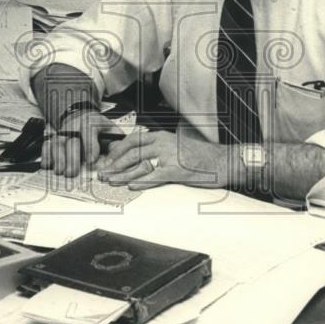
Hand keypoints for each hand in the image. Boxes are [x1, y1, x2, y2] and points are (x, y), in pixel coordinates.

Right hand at [41, 111, 117, 176]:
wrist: (80, 114)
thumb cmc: (96, 126)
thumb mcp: (109, 129)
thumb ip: (115, 141)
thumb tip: (118, 154)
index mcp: (90, 122)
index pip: (89, 132)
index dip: (90, 146)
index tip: (91, 160)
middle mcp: (74, 125)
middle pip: (71, 140)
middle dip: (71, 158)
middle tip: (72, 173)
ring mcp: (62, 131)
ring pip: (57, 143)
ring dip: (57, 158)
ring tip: (60, 171)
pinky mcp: (52, 136)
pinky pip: (46, 144)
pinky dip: (46, 154)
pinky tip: (47, 165)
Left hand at [97, 129, 227, 189]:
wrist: (221, 161)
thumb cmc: (199, 157)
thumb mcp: (175, 147)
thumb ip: (156, 150)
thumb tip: (136, 158)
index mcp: (161, 136)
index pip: (132, 141)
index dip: (116, 151)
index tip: (107, 161)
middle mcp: (163, 143)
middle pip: (131, 154)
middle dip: (114, 165)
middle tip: (103, 174)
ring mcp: (169, 156)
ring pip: (139, 165)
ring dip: (122, 175)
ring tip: (111, 182)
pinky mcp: (176, 170)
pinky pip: (154, 177)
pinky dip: (142, 182)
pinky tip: (132, 186)